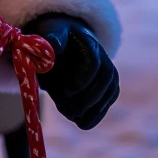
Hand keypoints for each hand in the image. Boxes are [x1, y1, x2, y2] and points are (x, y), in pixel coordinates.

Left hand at [23, 14, 118, 129]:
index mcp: (87, 41)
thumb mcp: (48, 34)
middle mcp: (103, 55)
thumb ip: (50, 41)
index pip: (93, 62)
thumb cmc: (52, 37)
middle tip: (67, 111)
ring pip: (109, 92)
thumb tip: (53, 49)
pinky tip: (83, 123)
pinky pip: (107, 101)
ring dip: (92, 109)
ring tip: (72, 117)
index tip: (67, 91)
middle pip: (105, 80)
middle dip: (87, 99)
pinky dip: (97, 114)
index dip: (82, 80)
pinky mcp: (107, 85)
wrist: (63, 38)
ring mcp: (108, 71)